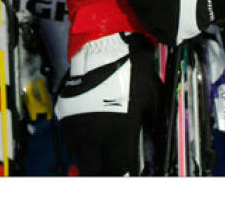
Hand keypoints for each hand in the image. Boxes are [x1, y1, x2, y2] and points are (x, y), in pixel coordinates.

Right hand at [55, 33, 159, 174]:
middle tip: (114, 169)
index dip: (127, 177)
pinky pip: (73, 141)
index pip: (120, 173)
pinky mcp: (66, 118)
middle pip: (94, 174)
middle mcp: (94, 138)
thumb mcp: (153, 98)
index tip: (132, 174)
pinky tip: (94, 133)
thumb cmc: (132, 71)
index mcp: (119, 137)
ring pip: (82, 160)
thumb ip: (154, 125)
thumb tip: (158, 143)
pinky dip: (83, 144)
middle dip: (105, 174)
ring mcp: (77, 129)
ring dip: (93, 161)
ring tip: (105, 153)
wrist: (104, 47)